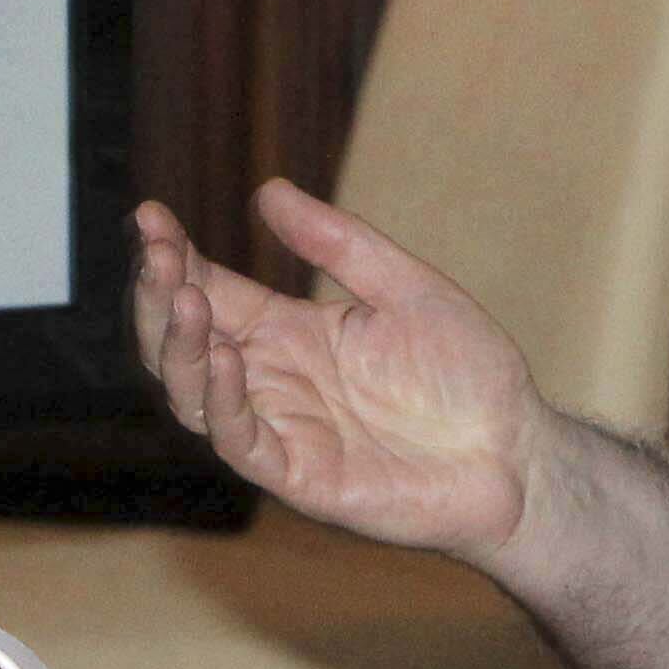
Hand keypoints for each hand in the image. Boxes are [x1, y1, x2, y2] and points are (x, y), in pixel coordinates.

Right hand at [130, 182, 540, 558]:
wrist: (518, 454)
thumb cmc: (468, 375)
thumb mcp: (407, 288)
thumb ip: (339, 245)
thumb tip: (268, 191)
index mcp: (290, 333)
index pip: (210, 289)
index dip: (173, 256)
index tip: (149, 215)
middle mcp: (273, 380)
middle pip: (183, 340)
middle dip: (158, 295)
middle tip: (154, 252)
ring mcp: (282, 429)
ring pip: (193, 393)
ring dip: (177, 345)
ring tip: (182, 297)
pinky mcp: (299, 476)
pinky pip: (240, 442)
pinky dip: (221, 401)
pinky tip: (220, 356)